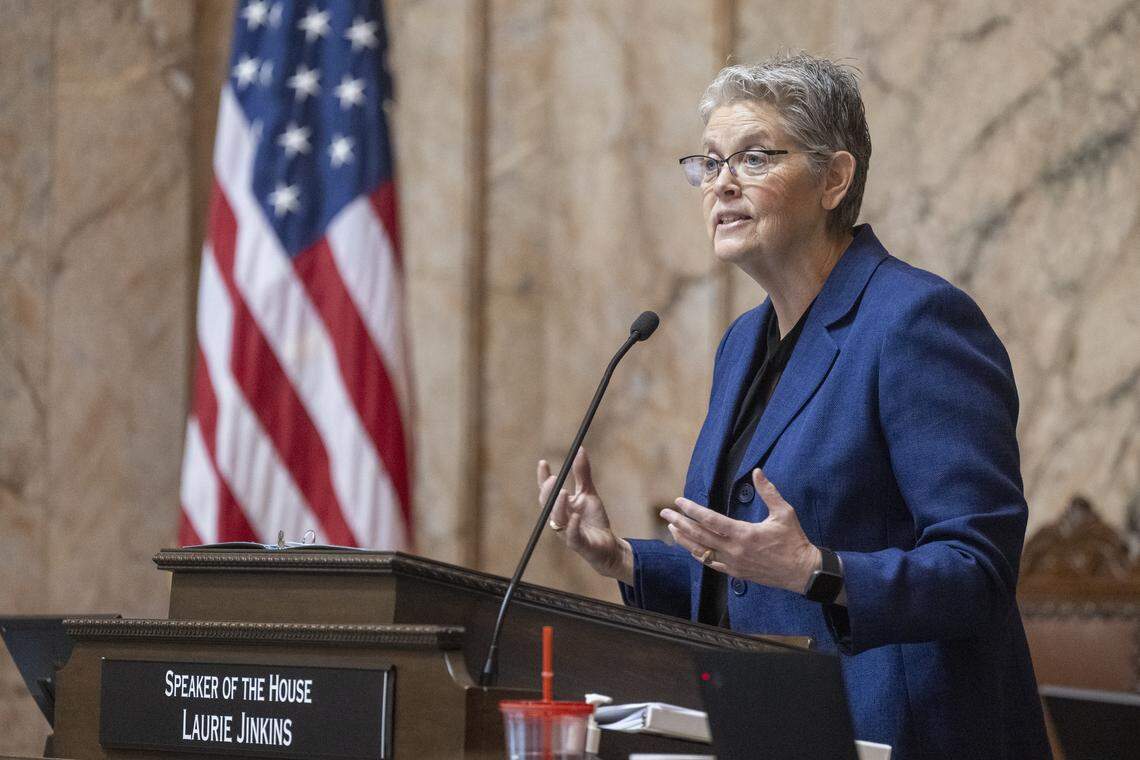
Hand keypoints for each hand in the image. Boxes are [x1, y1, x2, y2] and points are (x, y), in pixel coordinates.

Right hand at [538, 448, 632, 584]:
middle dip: (548, 492)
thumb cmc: (594, 519)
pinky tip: (576, 516)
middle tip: (552, 478)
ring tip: (564, 492)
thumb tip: (580, 450)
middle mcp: (560, 519)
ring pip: (557, 520)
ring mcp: (567, 532)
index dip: (542, 478)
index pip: (547, 492)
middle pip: (548, 505)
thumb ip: (582, 474)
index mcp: (561, 506)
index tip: (543, 462)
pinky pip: (572, 536)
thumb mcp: (589, 493)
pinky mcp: (578, 544)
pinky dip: (573, 526)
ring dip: (559, 506)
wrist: (607, 544)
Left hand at [660, 468, 820, 593]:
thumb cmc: (794, 540)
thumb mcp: (784, 513)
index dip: (692, 510)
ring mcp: (734, 563)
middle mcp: (735, 550)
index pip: (711, 520)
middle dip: (680, 522)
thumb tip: (757, 471)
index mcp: (744, 534)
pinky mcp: (736, 573)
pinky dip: (698, 554)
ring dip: (684, 539)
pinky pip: (711, 563)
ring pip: (701, 551)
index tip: (679, 501)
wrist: (803, 572)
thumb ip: (768, 492)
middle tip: (665, 513)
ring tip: (671, 528)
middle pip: (699, 535)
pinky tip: (690, 547)